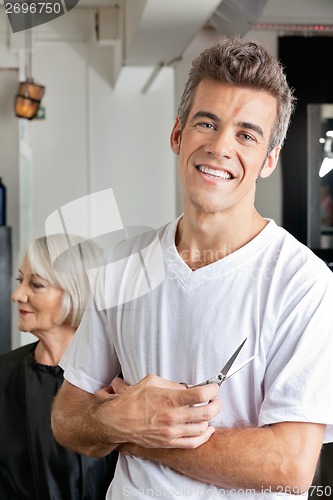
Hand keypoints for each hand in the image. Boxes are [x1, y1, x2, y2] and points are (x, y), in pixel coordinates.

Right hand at [101, 375, 220, 449]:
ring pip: (202, 428)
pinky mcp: (169, 443)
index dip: (212, 390)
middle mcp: (173, 417)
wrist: (118, 420)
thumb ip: (172, 384)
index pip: (201, 395)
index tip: (214, 387)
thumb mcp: (152, 381)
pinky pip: (193, 443)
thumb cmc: (133, 400)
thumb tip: (187, 388)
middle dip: (216, 404)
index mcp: (170, 399)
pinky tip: (207, 428)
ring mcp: (172, 432)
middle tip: (216, 399)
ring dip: (210, 418)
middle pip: (207, 413)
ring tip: (209, 411)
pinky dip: (204, 436)